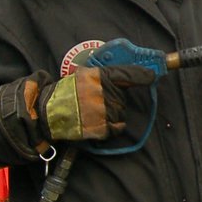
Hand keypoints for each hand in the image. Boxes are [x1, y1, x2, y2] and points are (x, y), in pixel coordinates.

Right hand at [0, 65, 156, 158]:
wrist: (47, 113)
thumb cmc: (65, 94)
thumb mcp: (83, 76)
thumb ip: (105, 76)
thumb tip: (131, 75)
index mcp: (99, 77)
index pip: (126, 74)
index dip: (142, 74)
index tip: (154, 74)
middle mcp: (104, 92)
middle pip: (123, 99)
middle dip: (113, 101)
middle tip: (93, 103)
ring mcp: (104, 111)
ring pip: (121, 114)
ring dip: (111, 115)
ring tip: (90, 113)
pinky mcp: (102, 127)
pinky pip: (117, 128)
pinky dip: (110, 128)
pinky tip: (95, 122)